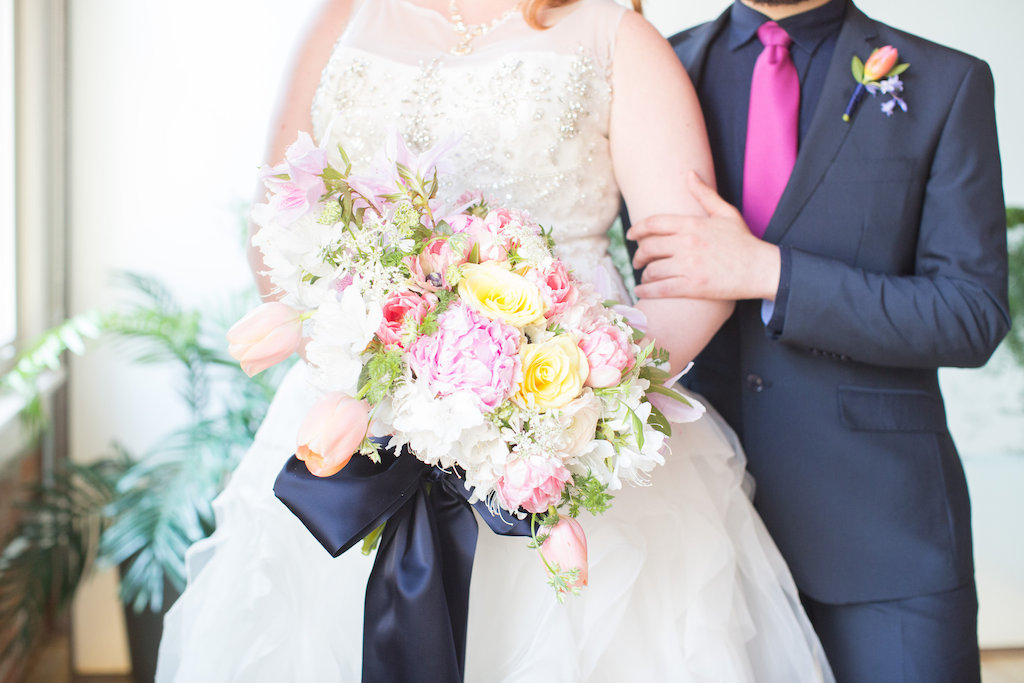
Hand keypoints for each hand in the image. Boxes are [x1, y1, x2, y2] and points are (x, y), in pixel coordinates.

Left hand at [627, 172, 781, 300]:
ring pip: (652, 270)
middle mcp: (687, 244)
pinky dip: (646, 291)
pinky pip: (660, 289)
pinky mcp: (693, 286)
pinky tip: (641, 291)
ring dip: (644, 274)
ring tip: (645, 277)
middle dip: (638, 255)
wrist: (760, 269)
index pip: (654, 223)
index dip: (637, 229)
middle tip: (637, 260)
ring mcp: (689, 266)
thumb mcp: (726, 213)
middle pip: (649, 247)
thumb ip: (704, 193)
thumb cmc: (743, 241)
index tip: (630, 235)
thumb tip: (689, 173)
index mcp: (693, 224)